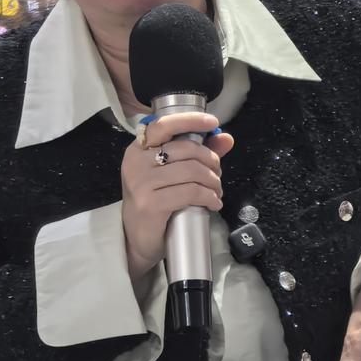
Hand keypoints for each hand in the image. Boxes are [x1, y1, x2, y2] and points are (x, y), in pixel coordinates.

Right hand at [121, 112, 234, 282]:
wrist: (136, 240)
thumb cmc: (154, 204)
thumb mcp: (171, 175)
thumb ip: (196, 154)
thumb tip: (225, 138)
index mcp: (138, 149)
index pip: (164, 125)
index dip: (191, 120)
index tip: (213, 124)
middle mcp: (136, 162)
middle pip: (186, 149)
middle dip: (211, 161)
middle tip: (217, 176)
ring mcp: (141, 184)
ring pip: (192, 171)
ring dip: (213, 182)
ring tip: (216, 192)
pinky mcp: (151, 204)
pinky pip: (190, 193)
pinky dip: (209, 197)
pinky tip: (214, 203)